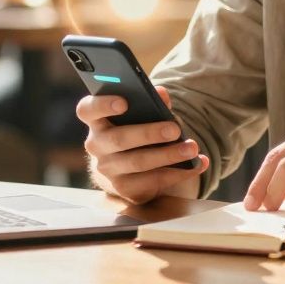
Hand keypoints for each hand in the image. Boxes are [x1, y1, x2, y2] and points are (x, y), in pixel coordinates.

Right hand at [77, 85, 207, 204]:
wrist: (126, 168)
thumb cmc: (133, 130)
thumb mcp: (140, 114)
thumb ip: (150, 101)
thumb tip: (161, 94)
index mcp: (96, 120)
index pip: (88, 110)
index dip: (102, 104)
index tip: (124, 102)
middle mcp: (97, 145)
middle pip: (119, 138)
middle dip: (149, 133)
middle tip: (175, 129)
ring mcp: (108, 170)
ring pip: (138, 162)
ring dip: (169, 155)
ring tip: (191, 148)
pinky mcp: (125, 189)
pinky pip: (153, 181)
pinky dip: (178, 172)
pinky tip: (196, 164)